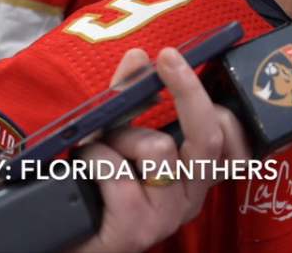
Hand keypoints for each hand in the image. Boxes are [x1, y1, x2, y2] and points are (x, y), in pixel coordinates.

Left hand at [70, 48, 250, 252]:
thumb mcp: (116, 137)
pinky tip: (85, 171)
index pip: (227, 132)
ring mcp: (167, 217)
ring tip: (99, 153)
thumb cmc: (94, 189)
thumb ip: (129, 98)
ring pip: (158, 149)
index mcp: (194, 175)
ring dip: (118, 139)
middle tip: (164, 61)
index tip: (175, 58)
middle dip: (187, 90)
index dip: (206, 93)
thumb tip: (140, 56)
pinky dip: (95, 160)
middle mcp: (190, 197)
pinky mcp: (136, 231)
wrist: (65, 240)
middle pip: (208, 136)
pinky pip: (119, 174)